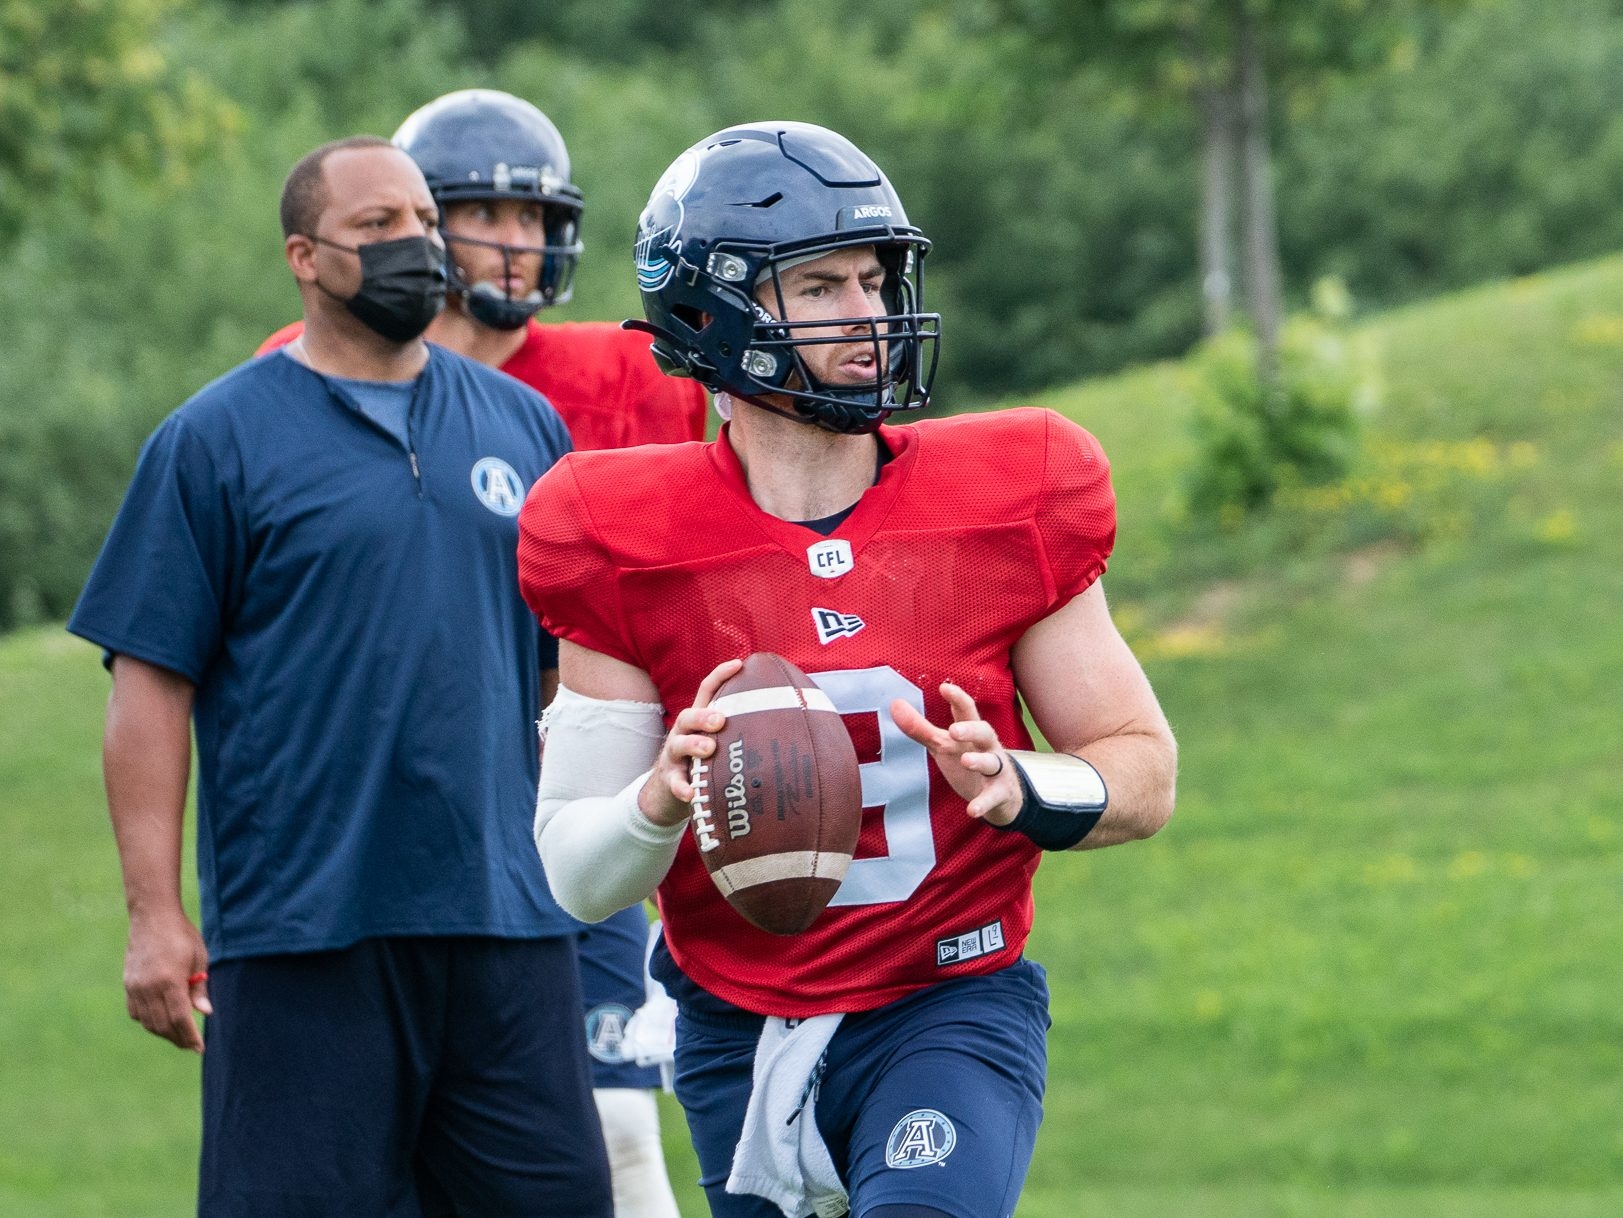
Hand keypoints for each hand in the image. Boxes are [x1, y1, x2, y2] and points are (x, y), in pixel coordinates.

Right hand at [123, 908, 210, 1052]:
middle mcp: (149, 987)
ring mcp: (135, 987)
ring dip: (163, 1032)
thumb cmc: (181, 935)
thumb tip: (205, 1013)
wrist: (152, 917)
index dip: (190, 1036)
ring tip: (179, 1036)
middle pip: (162, 1024)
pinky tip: (161, 1021)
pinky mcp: (128, 985)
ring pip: (148, 1022)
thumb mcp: (199, 959)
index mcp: (169, 980)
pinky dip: (149, 1021)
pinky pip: (136, 1013)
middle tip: (191, 1045)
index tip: (199, 1048)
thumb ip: (199, 988)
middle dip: (178, 1038)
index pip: (179, 1018)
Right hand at [637, 658, 744, 827]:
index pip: (706, 691)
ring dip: (693, 745)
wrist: (668, 793)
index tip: (739, 664)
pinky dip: (682, 787)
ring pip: (678, 744)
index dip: (720, 675)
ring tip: (709, 749)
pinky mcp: (669, 779)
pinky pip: (674, 782)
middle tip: (722, 719)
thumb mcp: (719, 745)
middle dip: (704, 715)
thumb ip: (741, 734)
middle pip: (688, 715)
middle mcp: (683, 733)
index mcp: (699, 721)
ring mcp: (673, 756)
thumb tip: (790, 729)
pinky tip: (691, 793)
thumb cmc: (704, 764)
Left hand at [891, 681, 1023, 825]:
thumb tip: (894, 704)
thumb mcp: (944, 744)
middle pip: (984, 731)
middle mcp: (987, 747)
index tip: (944, 687)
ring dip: (980, 761)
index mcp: (972, 732)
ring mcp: (996, 770)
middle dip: (971, 729)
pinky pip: (993, 797)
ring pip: (992, 762)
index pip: (967, 710)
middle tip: (955, 730)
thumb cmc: (968, 759)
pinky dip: (983, 803)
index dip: (957, 698)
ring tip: (966, 760)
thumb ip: (920, 728)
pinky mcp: (1000, 793)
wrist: (1002, 794)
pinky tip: (971, 810)